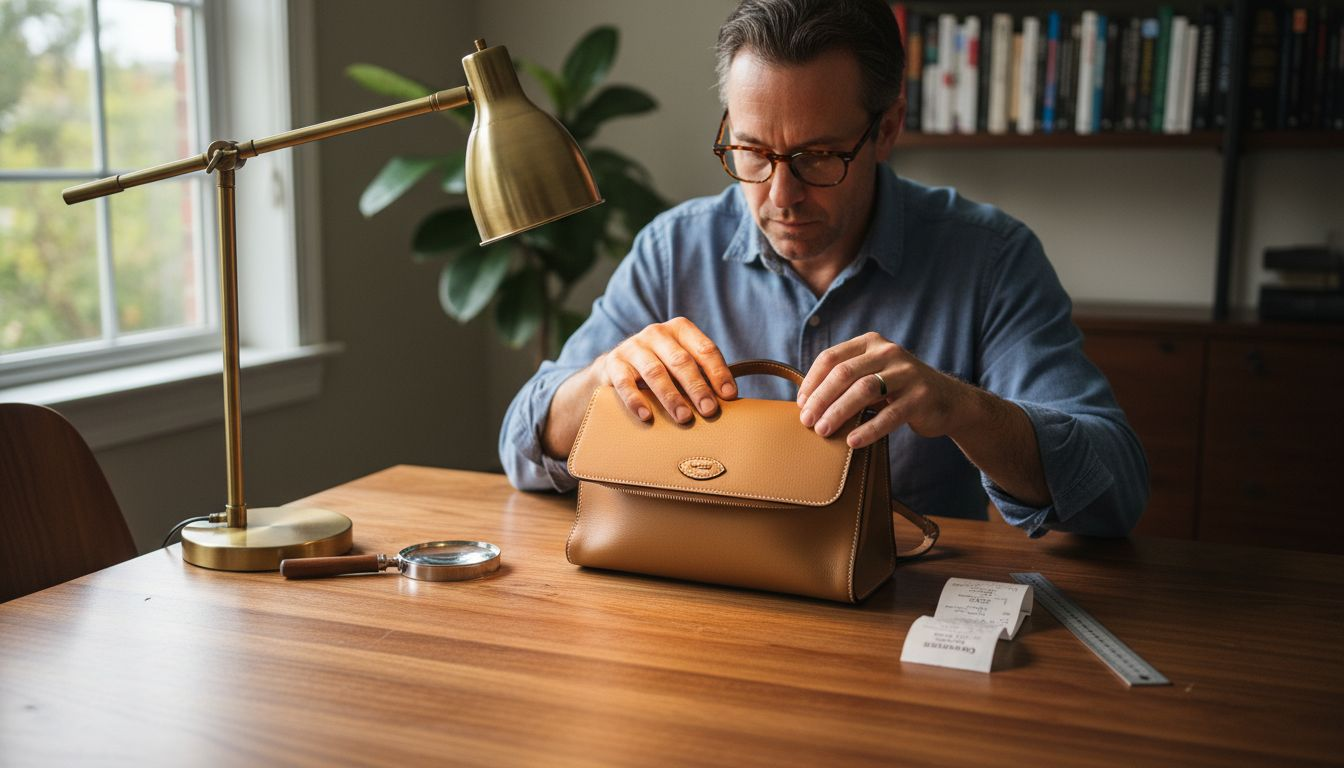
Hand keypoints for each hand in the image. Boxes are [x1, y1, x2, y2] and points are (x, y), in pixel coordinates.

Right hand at [595, 317, 735, 422]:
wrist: (616, 368)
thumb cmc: (661, 368)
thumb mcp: (682, 364)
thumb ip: (703, 374)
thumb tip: (730, 400)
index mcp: (680, 330)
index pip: (705, 349)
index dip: (719, 372)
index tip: (729, 395)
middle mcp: (656, 333)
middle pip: (681, 361)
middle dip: (697, 387)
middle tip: (709, 410)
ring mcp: (633, 347)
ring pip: (655, 372)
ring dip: (671, 397)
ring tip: (684, 418)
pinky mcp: (613, 364)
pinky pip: (625, 383)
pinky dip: (637, 400)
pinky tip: (647, 416)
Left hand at [797, 332, 973, 447]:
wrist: (949, 401)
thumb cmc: (899, 391)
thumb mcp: (874, 374)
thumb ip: (847, 378)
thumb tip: (806, 401)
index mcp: (871, 343)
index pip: (832, 357)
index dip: (812, 381)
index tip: (801, 404)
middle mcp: (889, 352)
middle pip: (844, 373)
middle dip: (821, 399)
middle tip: (807, 421)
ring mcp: (907, 373)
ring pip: (864, 391)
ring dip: (838, 412)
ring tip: (823, 431)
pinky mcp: (921, 397)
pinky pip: (888, 415)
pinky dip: (867, 429)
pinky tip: (852, 441)